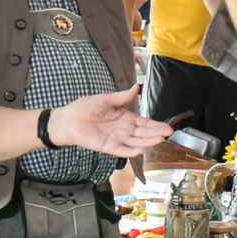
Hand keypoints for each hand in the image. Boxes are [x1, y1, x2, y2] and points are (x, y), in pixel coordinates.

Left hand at [50, 86, 172, 156]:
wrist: (68, 119)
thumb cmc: (84, 108)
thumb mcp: (106, 99)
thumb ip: (122, 97)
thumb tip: (136, 87)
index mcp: (125, 118)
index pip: (144, 123)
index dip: (156, 125)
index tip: (168, 128)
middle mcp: (124, 130)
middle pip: (143, 133)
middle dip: (155, 134)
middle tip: (168, 134)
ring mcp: (117, 139)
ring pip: (136, 142)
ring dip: (147, 142)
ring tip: (159, 140)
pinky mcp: (108, 147)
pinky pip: (122, 150)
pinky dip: (131, 151)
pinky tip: (142, 149)